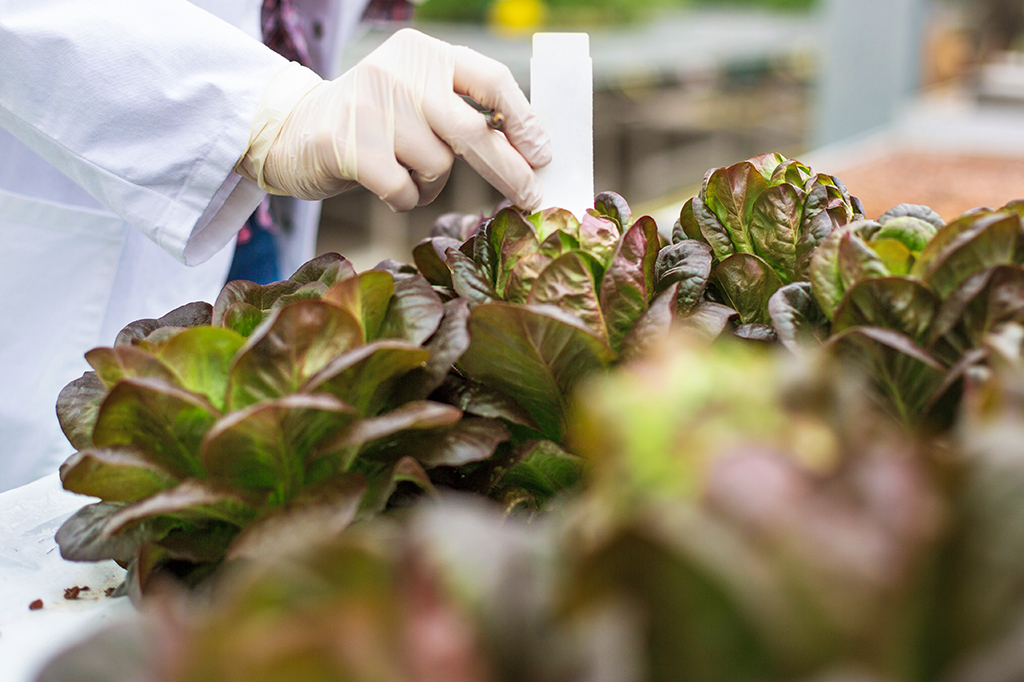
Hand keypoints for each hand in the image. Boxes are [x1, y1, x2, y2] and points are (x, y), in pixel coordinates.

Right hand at [241, 29, 551, 211]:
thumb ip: (459, 110)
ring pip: (438, 168)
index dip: (524, 120)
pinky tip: (382, 183)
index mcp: (425, 54)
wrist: (292, 130)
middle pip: (474, 132)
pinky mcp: (350, 146)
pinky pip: (406, 191)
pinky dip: (403, 198)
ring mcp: (374, 107)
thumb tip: (527, 150)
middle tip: (530, 197)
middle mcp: (401, 73)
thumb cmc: (372, 122)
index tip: (543, 154)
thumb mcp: (415, 96)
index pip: (491, 79)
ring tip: (402, 169)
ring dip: (430, 183)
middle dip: (509, 170)